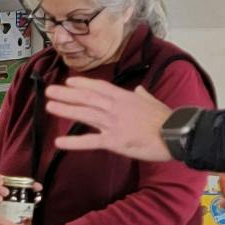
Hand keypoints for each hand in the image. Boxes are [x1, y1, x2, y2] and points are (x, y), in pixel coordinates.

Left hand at [44, 78, 173, 161]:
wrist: (175, 134)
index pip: (99, 87)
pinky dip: (73, 142)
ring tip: (50, 106)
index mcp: (124, 97)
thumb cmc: (166, 118)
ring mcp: (113, 123)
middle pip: (86, 97)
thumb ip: (142, 95)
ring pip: (84, 114)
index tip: (68, 81)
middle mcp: (115, 107)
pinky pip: (90, 141)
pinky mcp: (114, 141)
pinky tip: (59, 143)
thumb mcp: (153, 101)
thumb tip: (139, 90)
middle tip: (49, 91)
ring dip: (65, 109)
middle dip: (67, 93)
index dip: (82, 83)